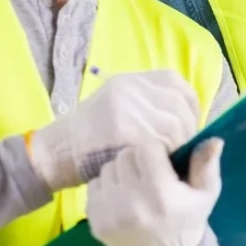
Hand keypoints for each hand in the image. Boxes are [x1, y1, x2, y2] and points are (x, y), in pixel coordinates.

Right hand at [25, 70, 199, 192]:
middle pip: (179, 104)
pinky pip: (160, 142)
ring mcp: (127, 108)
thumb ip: (147, 106)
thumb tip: (186, 118)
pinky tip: (158, 164)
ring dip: (179, 145)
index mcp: (130, 81)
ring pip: (174, 124)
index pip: (177, 83)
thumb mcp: (116, 108)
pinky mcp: (125, 131)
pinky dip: (166, 155)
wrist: (55, 153)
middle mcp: (130, 89)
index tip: (190, 125)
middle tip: (183, 148)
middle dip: (188, 129)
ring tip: (169, 157)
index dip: (190, 105)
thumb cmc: (89, 139)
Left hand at [85, 138, 222, 245]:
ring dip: (121, 173)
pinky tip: (120, 200)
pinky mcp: (96, 223)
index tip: (162, 163)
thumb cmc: (188, 219)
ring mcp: (110, 214)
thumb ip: (207, 164)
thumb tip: (214, 139)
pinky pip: (93, 186)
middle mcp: (132, 203)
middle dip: (137, 160)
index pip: (146, 148)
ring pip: (108, 169)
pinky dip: (106, 188)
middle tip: (148, 175)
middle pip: (125, 156)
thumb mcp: (206, 193)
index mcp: (161, 193)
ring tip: (134, 187)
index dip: (156, 152)